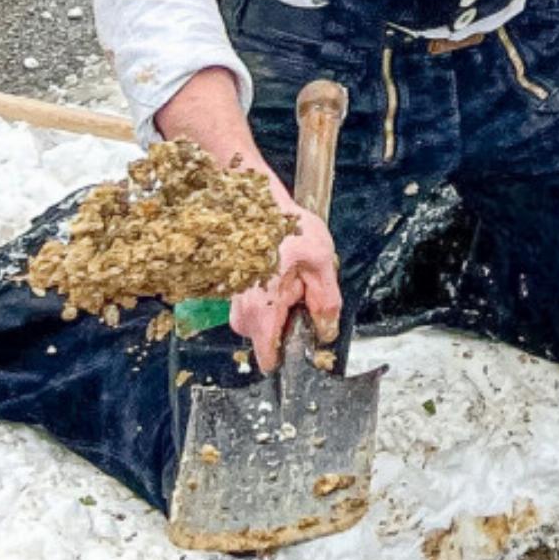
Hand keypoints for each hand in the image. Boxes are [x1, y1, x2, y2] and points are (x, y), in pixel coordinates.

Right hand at [230, 174, 342, 374]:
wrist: (250, 199)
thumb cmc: (283, 225)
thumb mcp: (319, 260)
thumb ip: (326, 301)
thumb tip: (326, 331)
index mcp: (262, 311)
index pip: (270, 359)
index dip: (293, 352)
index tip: (306, 334)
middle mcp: (241, 314)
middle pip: (271, 339)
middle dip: (290, 320)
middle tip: (300, 286)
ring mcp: (232, 304)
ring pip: (264, 322)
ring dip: (280, 305)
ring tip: (289, 272)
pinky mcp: (232, 294)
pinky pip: (256, 307)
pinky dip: (268, 293)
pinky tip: (276, 268)